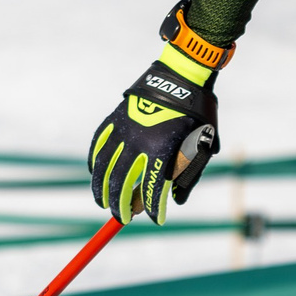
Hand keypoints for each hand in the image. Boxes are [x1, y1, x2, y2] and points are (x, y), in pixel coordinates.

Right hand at [89, 6, 225, 223]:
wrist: (182, 76)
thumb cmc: (196, 116)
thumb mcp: (201, 147)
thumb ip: (188, 176)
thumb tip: (175, 201)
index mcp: (163, 150)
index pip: (153, 190)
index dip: (154, 209)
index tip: (155, 219)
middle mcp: (139, 142)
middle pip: (122, 183)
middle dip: (120, 205)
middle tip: (122, 218)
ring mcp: (123, 129)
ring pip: (103, 166)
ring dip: (100, 188)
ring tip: (102, 202)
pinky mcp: (115, 118)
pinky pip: (98, 144)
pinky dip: (94, 162)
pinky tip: (95, 174)